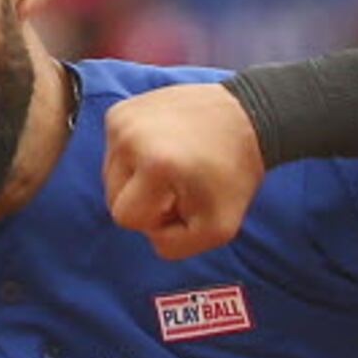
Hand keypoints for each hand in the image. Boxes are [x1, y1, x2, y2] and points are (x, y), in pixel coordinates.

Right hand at [102, 83, 266, 257]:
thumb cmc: (234, 173)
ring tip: (172, 165)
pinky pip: (114, 152)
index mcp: (154, 165)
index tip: (183, 201)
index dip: (155, 219)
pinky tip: (164, 148)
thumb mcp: (218, 228)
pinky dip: (135, 157)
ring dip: (138, 178)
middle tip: (179, 184)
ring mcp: (122, 120)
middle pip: (113, 196)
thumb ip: (173, 247)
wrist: (246, 119)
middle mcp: (131, 136)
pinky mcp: (120, 110)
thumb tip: (147, 233)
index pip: (125, 217)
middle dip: (144, 199)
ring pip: (111, 174)